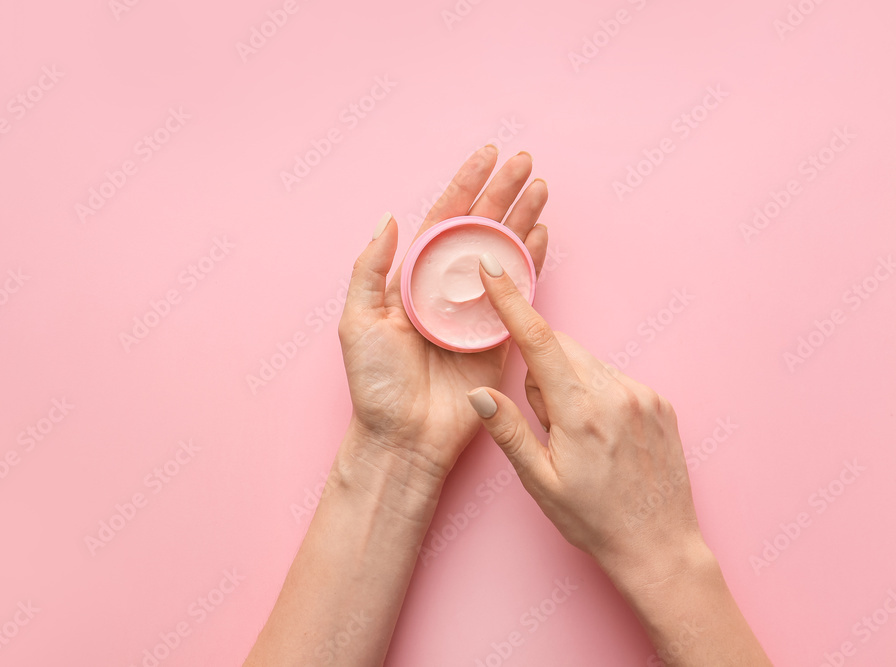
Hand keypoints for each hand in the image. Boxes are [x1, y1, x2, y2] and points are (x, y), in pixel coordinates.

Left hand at [339, 146, 548, 482]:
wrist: (404, 437)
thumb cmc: (374, 384)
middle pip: (480, 229)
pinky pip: (520, 291)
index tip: (487, 155)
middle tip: (526, 162)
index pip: (444, 220)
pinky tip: (543, 233)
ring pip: (504, 252)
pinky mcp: (499, 336)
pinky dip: (533, 261)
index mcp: (413, 280)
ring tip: (542, 187)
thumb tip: (389, 218)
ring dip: (523, 218)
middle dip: (503, 193)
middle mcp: (446, 289)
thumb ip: (369, 268)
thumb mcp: (357, 321)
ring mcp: (475, 310)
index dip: (465, 185)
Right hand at [465, 256, 705, 586]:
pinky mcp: (660, 402)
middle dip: (544, 375)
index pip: (538, 342)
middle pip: (562, 351)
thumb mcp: (541, 483)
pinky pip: (614, 379)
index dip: (512, 302)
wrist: (660, 546)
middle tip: (550, 427)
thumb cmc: (595, 521)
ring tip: (581, 439)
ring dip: (572, 385)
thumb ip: (508, 431)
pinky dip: (598, 394)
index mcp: (581, 413)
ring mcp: (643, 395)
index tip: (494, 269)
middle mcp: (617, 394)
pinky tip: (604, 436)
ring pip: (588, 365)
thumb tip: (478, 392)